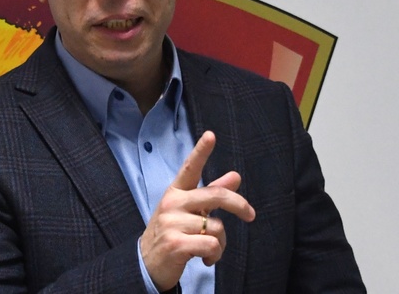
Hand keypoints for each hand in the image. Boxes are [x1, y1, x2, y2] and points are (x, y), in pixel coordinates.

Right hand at [140, 131, 255, 290]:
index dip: (201, 151)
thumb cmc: (172, 233)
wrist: (147, 263)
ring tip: (208, 248)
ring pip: (217, 227)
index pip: (190, 168)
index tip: (211, 135)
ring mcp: (172, 223)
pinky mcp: (175, 243)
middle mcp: (172, 203)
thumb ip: (211, 193)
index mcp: (176, 192)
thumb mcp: (189, 211)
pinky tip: (205, 259)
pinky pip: (212, 244)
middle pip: (216, 195)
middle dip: (239, 205)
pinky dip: (214, 255)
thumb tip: (235, 175)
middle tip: (250, 215)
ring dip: (221, 243)